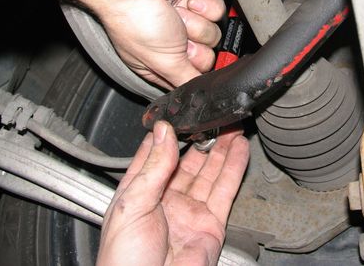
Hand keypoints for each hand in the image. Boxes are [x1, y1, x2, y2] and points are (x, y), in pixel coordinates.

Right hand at [92, 0, 224, 88]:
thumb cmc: (136, 21)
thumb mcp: (163, 63)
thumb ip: (186, 80)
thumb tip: (202, 93)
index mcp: (159, 64)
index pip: (191, 78)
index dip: (193, 72)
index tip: (187, 64)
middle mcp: (173, 43)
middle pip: (208, 59)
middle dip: (195, 48)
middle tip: (177, 37)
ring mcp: (187, 20)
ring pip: (214, 35)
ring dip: (196, 24)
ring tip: (176, 15)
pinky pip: (218, 11)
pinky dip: (206, 6)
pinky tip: (188, 1)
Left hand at [97, 122, 248, 265]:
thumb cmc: (124, 262)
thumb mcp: (132, 205)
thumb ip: (152, 167)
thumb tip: (163, 132)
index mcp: (139, 193)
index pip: (154, 154)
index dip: (168, 133)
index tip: (181, 113)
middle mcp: (165, 200)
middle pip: (187, 161)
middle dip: (202, 138)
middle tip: (215, 118)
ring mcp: (189, 211)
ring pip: (209, 173)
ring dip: (222, 149)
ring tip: (232, 127)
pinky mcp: (210, 224)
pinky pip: (224, 191)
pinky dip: (234, 169)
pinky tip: (239, 151)